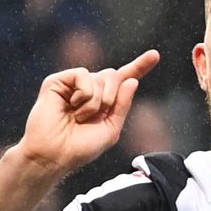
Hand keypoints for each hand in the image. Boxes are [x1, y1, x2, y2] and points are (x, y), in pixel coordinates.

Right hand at [17, 49, 159, 172]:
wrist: (55, 155)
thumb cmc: (80, 147)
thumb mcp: (111, 129)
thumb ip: (123, 105)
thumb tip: (132, 81)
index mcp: (104, 100)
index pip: (124, 80)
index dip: (140, 66)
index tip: (155, 55)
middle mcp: (89, 88)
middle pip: (115, 75)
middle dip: (112, 97)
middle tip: (96, 116)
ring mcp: (73, 84)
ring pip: (102, 76)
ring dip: (96, 102)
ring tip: (79, 116)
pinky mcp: (58, 81)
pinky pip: (83, 75)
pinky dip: (83, 94)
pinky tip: (71, 106)